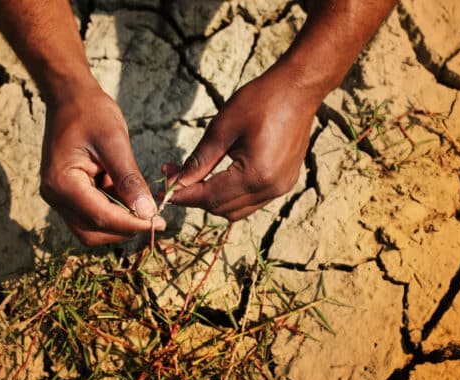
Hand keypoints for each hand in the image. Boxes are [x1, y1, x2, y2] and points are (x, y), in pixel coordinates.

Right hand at [40, 82, 164, 245]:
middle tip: (154, 218)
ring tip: (143, 204)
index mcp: (62, 183)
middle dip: (124, 229)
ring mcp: (59, 197)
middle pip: (93, 231)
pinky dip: (113, 210)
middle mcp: (55, 195)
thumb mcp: (114, 142)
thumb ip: (129, 179)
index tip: (159, 223)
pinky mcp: (68, 194)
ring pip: (92, 227)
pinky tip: (129, 194)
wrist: (70, 97)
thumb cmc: (91, 113)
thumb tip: (147, 212)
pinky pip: (91, 214)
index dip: (132, 224)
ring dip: (119, 221)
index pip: (100, 217)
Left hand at [164, 71, 318, 221]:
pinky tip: (218, 177)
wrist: (298, 89)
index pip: (210, 198)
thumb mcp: (222, 128)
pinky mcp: (284, 183)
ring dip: (212, 199)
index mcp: (256, 175)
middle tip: (174, 177)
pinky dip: (230, 195)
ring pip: (235, 210)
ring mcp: (280, 188)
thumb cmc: (260, 101)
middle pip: (222, 209)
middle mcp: (270, 188)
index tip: (162, 189)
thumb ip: (199, 161)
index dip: (183, 196)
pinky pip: (250, 201)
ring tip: (193, 178)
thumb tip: (176, 184)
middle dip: (194, 197)